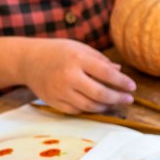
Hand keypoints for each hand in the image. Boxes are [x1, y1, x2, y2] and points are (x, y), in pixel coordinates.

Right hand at [20, 39, 135, 112]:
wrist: (27, 60)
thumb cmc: (58, 52)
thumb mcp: (79, 49)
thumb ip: (100, 61)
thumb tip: (120, 73)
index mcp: (77, 59)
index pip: (106, 73)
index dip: (122, 82)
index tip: (132, 87)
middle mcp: (68, 76)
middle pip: (100, 94)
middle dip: (118, 98)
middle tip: (128, 99)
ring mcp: (60, 91)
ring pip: (90, 106)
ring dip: (106, 107)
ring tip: (115, 103)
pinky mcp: (53, 102)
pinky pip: (77, 111)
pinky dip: (89, 110)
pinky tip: (97, 105)